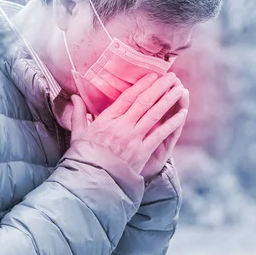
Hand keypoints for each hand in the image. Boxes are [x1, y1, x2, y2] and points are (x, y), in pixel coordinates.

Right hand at [70, 72, 186, 175]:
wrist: (92, 180)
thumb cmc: (85, 156)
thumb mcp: (78, 133)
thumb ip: (78, 113)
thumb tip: (74, 96)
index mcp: (107, 119)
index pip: (128, 97)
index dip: (143, 84)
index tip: (153, 75)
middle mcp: (122, 126)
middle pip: (145, 101)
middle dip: (160, 87)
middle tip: (171, 76)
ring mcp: (133, 139)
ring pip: (155, 114)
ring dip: (169, 100)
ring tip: (179, 89)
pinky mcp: (142, 152)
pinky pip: (160, 134)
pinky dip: (172, 123)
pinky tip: (181, 114)